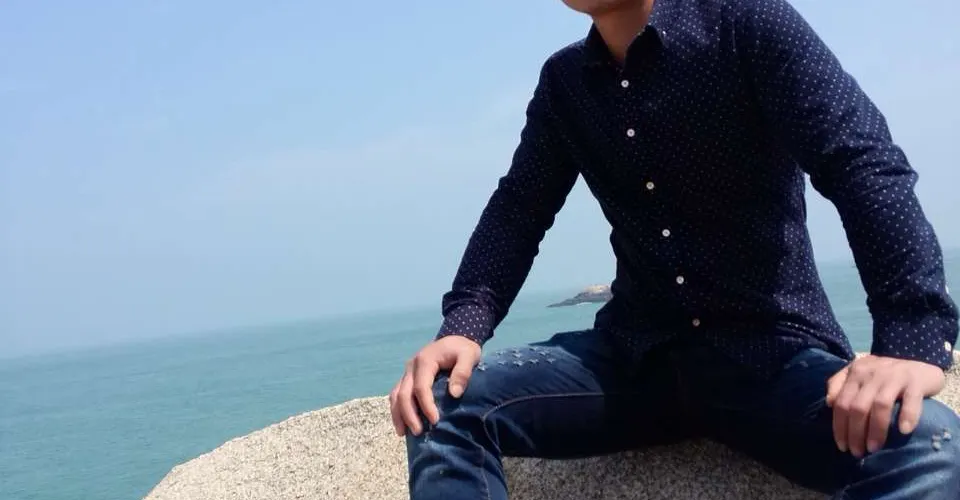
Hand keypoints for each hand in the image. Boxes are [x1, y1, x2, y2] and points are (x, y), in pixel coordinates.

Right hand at [389, 335, 481, 436]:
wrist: (455, 338)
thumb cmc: (463, 349)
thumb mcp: (469, 356)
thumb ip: (463, 372)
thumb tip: (454, 394)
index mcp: (425, 360)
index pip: (421, 387)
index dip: (426, 405)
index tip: (435, 421)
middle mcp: (412, 366)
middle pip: (403, 393)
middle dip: (409, 415)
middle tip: (419, 432)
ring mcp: (407, 372)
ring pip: (395, 395)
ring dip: (398, 415)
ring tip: (404, 433)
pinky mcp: (407, 378)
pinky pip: (396, 394)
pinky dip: (397, 409)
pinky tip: (402, 424)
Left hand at [826, 354, 945, 457]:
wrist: (918, 359)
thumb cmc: (884, 372)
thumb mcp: (858, 372)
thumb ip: (840, 383)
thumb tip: (829, 402)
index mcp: (855, 373)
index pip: (841, 403)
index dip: (839, 426)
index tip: (842, 446)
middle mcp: (872, 374)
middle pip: (858, 407)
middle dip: (855, 433)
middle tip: (857, 452)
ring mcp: (894, 377)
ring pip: (880, 405)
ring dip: (875, 430)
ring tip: (873, 448)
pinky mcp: (915, 381)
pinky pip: (910, 400)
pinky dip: (907, 416)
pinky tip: (903, 431)